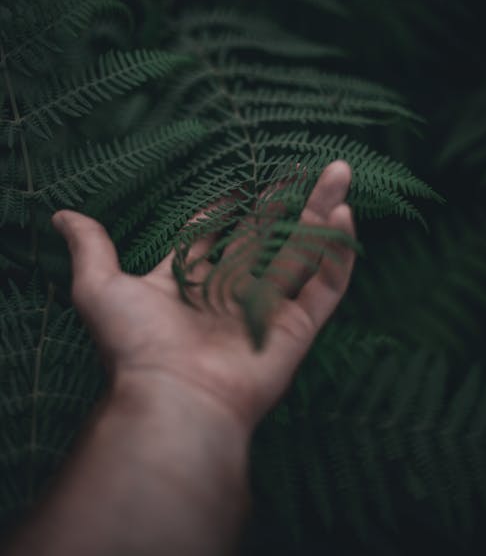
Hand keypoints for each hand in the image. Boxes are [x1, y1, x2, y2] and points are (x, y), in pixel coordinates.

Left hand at [52, 160, 355, 435]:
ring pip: (303, 252)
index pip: (216, 236)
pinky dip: (337, 255)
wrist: (175, 400)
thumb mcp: (101, 288)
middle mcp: (233, 292)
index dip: (226, 209)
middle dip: (291, 200)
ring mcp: (268, 309)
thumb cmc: (136, 346)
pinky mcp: (297, 328)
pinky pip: (324, 287)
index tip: (240, 183)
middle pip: (269, 236)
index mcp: (192, 281)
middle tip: (311, 167)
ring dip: (323, 213)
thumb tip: (60, 216)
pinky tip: (344, 217)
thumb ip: (90, 249)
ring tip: (340, 172)